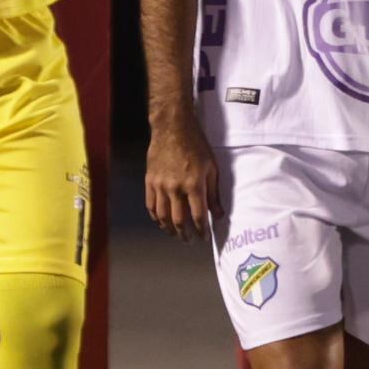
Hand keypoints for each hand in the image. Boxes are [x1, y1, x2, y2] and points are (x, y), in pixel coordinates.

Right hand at [144, 116, 220, 235]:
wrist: (172, 127)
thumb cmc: (196, 145)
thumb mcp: (211, 168)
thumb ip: (214, 193)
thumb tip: (219, 214)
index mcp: (194, 185)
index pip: (198, 216)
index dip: (202, 230)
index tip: (204, 237)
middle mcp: (176, 188)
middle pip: (179, 220)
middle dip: (185, 234)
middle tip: (189, 240)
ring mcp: (160, 185)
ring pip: (163, 215)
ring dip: (169, 229)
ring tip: (175, 234)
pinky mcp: (149, 180)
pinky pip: (150, 204)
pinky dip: (155, 216)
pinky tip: (161, 221)